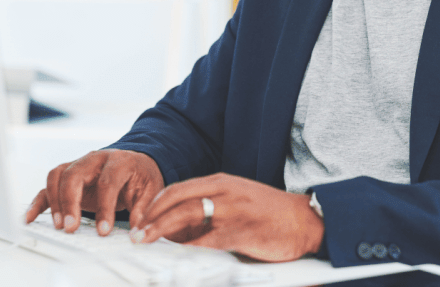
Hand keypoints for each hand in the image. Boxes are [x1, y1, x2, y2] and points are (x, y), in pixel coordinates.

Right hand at [23, 149, 164, 236]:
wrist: (136, 163)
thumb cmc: (141, 175)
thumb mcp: (151, 190)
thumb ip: (144, 209)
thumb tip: (137, 230)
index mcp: (118, 161)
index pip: (107, 182)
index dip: (104, 208)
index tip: (103, 230)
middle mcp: (95, 159)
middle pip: (74, 174)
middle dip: (70, 202)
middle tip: (71, 227)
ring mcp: (79, 165)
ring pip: (57, 176)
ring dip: (55, 201)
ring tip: (60, 225)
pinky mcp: (68, 176)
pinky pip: (48, 185)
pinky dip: (39, 201)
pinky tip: (31, 217)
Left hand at [133, 173, 323, 262]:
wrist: (304, 220)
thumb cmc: (270, 213)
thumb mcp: (237, 201)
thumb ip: (210, 209)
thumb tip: (178, 229)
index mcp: (222, 182)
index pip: (178, 189)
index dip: (155, 203)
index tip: (140, 217)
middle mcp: (224, 192)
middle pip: (176, 199)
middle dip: (150, 216)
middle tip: (136, 232)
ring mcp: (231, 211)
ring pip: (185, 216)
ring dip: (160, 230)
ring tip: (145, 241)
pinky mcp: (239, 232)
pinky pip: (205, 242)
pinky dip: (186, 249)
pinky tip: (175, 256)